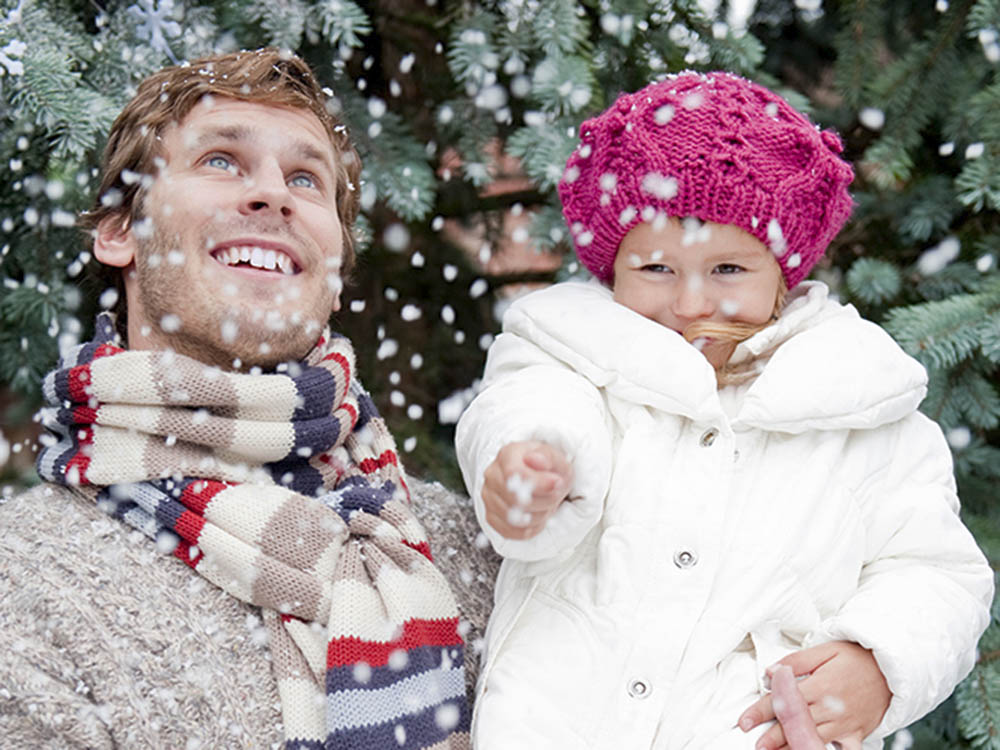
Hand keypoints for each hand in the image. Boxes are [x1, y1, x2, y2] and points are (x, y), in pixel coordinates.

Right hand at [481, 440, 572, 539]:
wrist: (541, 479)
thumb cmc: (548, 468)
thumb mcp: (556, 458)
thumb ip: (547, 456)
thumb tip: (535, 459)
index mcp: (507, 455)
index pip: (514, 473)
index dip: (538, 483)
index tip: (558, 483)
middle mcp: (492, 474)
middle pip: (514, 499)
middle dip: (544, 501)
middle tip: (556, 495)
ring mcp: (488, 496)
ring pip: (513, 518)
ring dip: (539, 516)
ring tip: (547, 505)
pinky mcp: (490, 516)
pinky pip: (509, 531)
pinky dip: (530, 529)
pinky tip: (538, 518)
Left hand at [738, 640, 889, 749]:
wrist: (892, 669)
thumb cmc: (856, 657)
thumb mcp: (825, 650)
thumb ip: (796, 662)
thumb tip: (771, 672)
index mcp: (819, 686)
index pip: (783, 700)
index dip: (761, 711)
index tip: (744, 721)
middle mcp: (830, 708)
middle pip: (795, 725)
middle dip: (772, 737)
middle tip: (756, 745)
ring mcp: (844, 723)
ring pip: (813, 739)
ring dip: (793, 748)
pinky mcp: (857, 732)